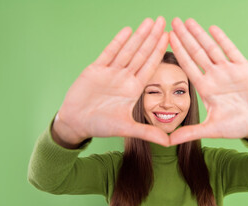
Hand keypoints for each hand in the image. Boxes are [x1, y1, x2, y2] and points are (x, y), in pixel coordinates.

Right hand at [54, 17, 169, 146]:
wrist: (76, 122)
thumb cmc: (100, 126)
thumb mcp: (126, 128)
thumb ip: (147, 132)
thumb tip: (169, 143)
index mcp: (133, 88)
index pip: (150, 66)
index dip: (160, 52)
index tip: (170, 38)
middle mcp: (124, 77)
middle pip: (142, 53)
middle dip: (152, 37)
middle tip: (164, 21)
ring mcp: (110, 72)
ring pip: (128, 50)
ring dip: (138, 36)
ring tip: (149, 21)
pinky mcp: (95, 69)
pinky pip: (109, 52)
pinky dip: (118, 41)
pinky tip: (128, 30)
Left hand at [169, 18, 247, 145]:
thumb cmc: (236, 126)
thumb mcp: (212, 129)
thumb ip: (190, 133)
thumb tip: (168, 142)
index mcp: (205, 88)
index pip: (188, 66)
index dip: (177, 52)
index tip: (166, 39)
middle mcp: (215, 76)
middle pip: (196, 52)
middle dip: (185, 37)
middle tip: (172, 21)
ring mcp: (229, 70)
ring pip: (212, 48)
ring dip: (200, 34)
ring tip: (188, 21)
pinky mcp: (244, 68)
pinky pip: (232, 50)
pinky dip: (222, 39)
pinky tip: (212, 28)